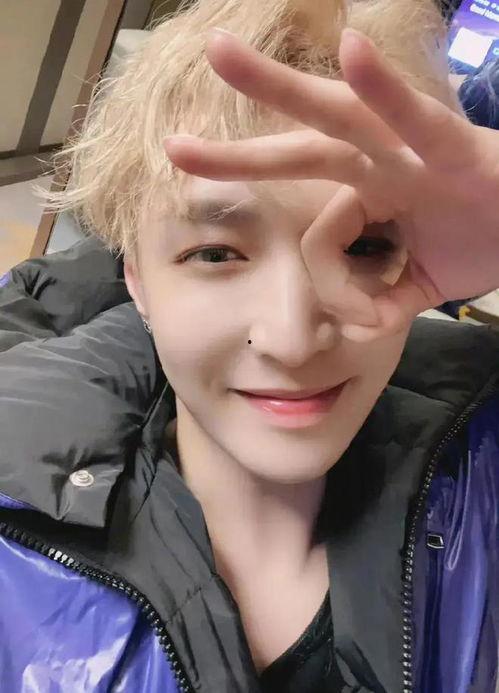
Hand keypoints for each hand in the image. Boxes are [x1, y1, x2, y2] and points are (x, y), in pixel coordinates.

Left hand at [164, 28, 498, 340]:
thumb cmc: (483, 240)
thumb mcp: (418, 284)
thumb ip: (382, 301)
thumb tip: (357, 331)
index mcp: (368, 194)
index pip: (317, 236)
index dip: (334, 286)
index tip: (366, 322)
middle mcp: (380, 164)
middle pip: (297, 149)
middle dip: (238, 152)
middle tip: (173, 147)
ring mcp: (412, 151)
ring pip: (337, 117)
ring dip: (278, 87)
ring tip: (220, 54)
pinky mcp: (456, 149)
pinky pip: (417, 118)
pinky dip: (386, 89)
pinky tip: (352, 48)